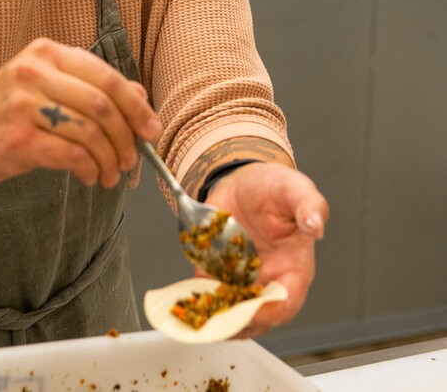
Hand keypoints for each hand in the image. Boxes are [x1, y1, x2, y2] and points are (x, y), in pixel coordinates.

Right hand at [0, 37, 161, 190]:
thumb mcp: (39, 88)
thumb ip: (86, 89)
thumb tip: (139, 96)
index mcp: (44, 52)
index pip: (106, 75)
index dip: (136, 105)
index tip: (152, 129)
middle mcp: (34, 70)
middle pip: (103, 103)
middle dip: (127, 136)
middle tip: (132, 159)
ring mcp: (24, 103)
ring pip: (91, 131)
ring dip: (110, 158)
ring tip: (110, 174)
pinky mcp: (18, 139)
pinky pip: (71, 155)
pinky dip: (89, 170)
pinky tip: (88, 177)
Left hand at [204, 162, 328, 337]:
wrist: (243, 180)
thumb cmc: (274, 188)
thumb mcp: (294, 188)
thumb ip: (310, 205)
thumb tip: (316, 225)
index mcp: (294, 267)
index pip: (287, 301)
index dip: (270, 310)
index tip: (252, 309)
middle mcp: (269, 279)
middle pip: (258, 317)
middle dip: (239, 322)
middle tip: (220, 319)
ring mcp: (243, 280)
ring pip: (232, 312)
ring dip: (216, 317)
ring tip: (201, 314)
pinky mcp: (219, 273)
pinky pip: (209, 294)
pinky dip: (198, 299)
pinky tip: (188, 299)